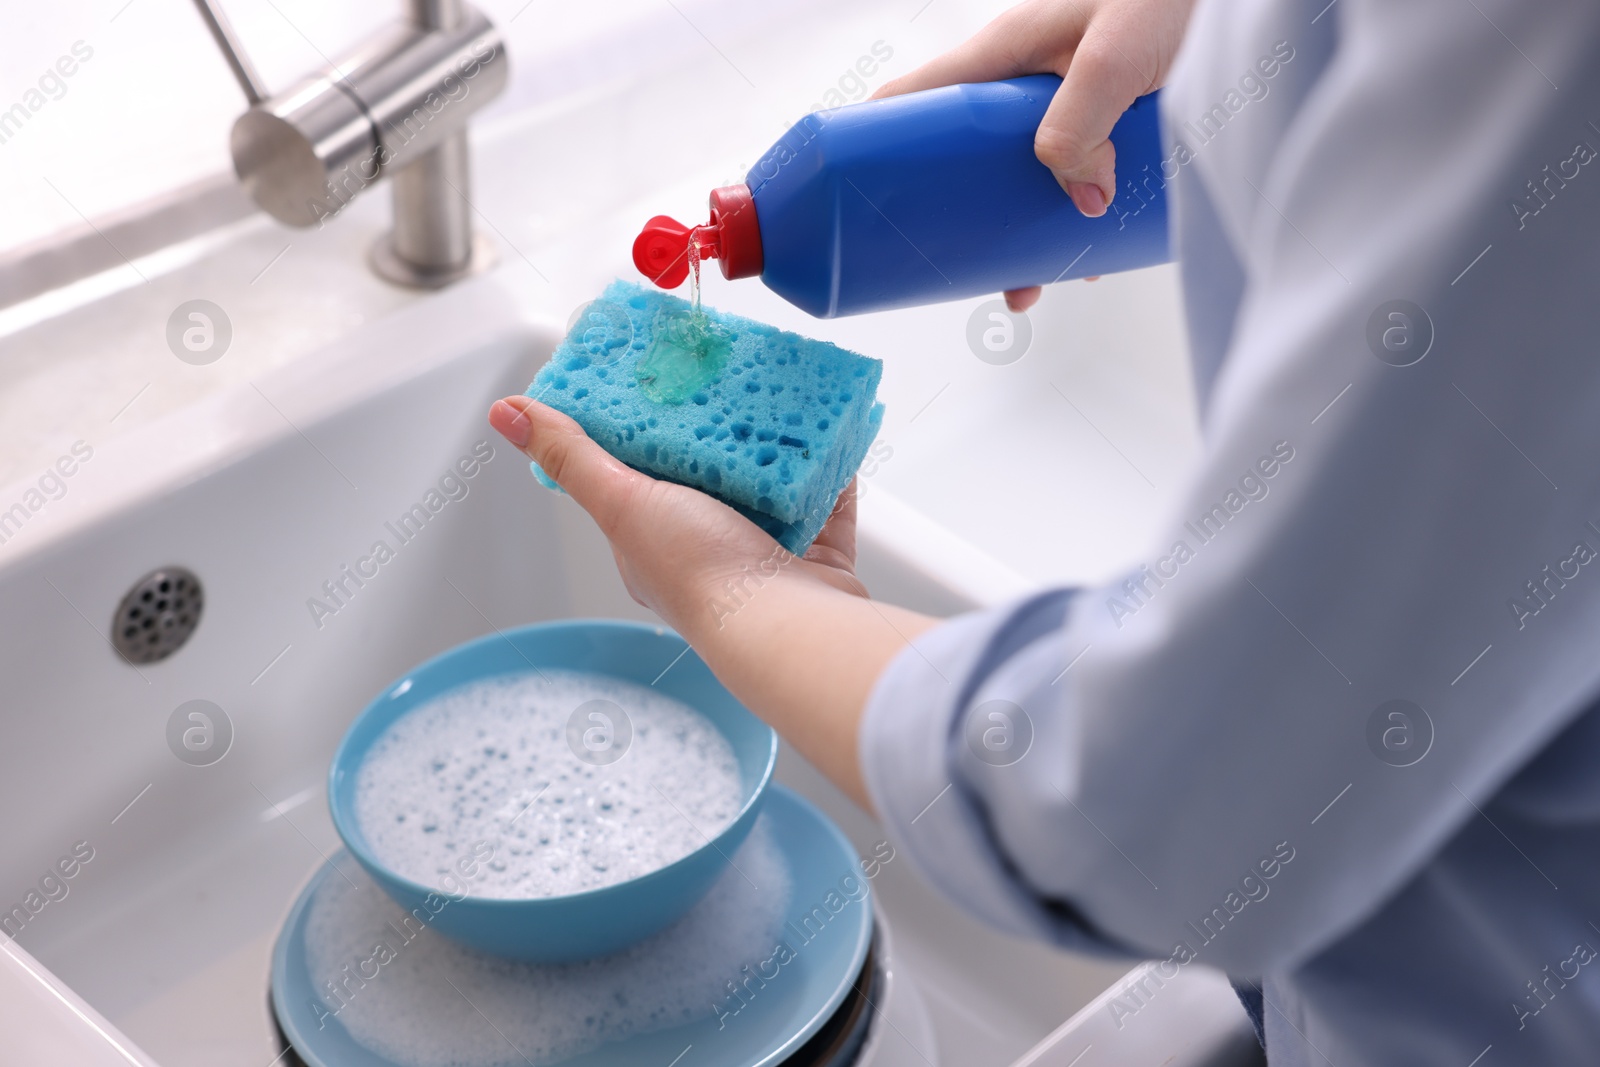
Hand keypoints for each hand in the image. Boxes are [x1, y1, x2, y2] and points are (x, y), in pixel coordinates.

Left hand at [487, 396, 865, 634]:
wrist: (788, 624)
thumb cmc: (701, 574)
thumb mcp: (621, 500)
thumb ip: (571, 454)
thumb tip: (507, 412)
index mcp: (651, 547)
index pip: (637, 479)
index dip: (642, 431)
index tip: (656, 382)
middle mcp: (706, 553)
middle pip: (708, 478)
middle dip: (718, 432)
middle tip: (722, 377)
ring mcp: (764, 557)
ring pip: (770, 487)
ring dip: (775, 445)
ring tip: (775, 396)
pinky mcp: (818, 558)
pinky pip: (826, 501)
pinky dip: (829, 468)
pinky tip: (828, 431)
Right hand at [873, 0, 1194, 309]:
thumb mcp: (1114, 56)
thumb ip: (1082, 125)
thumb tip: (1079, 202)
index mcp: (1007, 52)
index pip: (917, 98)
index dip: (879, 144)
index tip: (862, 197)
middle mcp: (1029, 80)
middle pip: (970, 155)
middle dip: (962, 214)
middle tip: (956, 267)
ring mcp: (1068, 102)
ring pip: (1027, 175)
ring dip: (1025, 228)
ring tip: (1027, 284)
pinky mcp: (1110, 121)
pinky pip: (1080, 174)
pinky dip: (1079, 217)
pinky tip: (1092, 255)